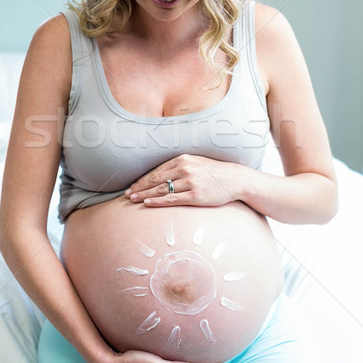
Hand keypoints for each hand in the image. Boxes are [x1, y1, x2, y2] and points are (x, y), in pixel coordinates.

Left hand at [125, 154, 243, 206]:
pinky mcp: (195, 196)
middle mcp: (185, 169)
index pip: (157, 170)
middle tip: (127, 194)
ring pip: (161, 189)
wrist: (235, 179)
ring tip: (132, 199)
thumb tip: (161, 175)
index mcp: (182, 159)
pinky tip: (147, 203)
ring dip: (144, 194)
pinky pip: (172, 199)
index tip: (132, 186)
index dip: (142, 179)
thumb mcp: (196, 163)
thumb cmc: (214, 172)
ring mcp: (190, 182)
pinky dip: (157, 201)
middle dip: (139, 187)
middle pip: (155, 179)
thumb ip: (179, 166)